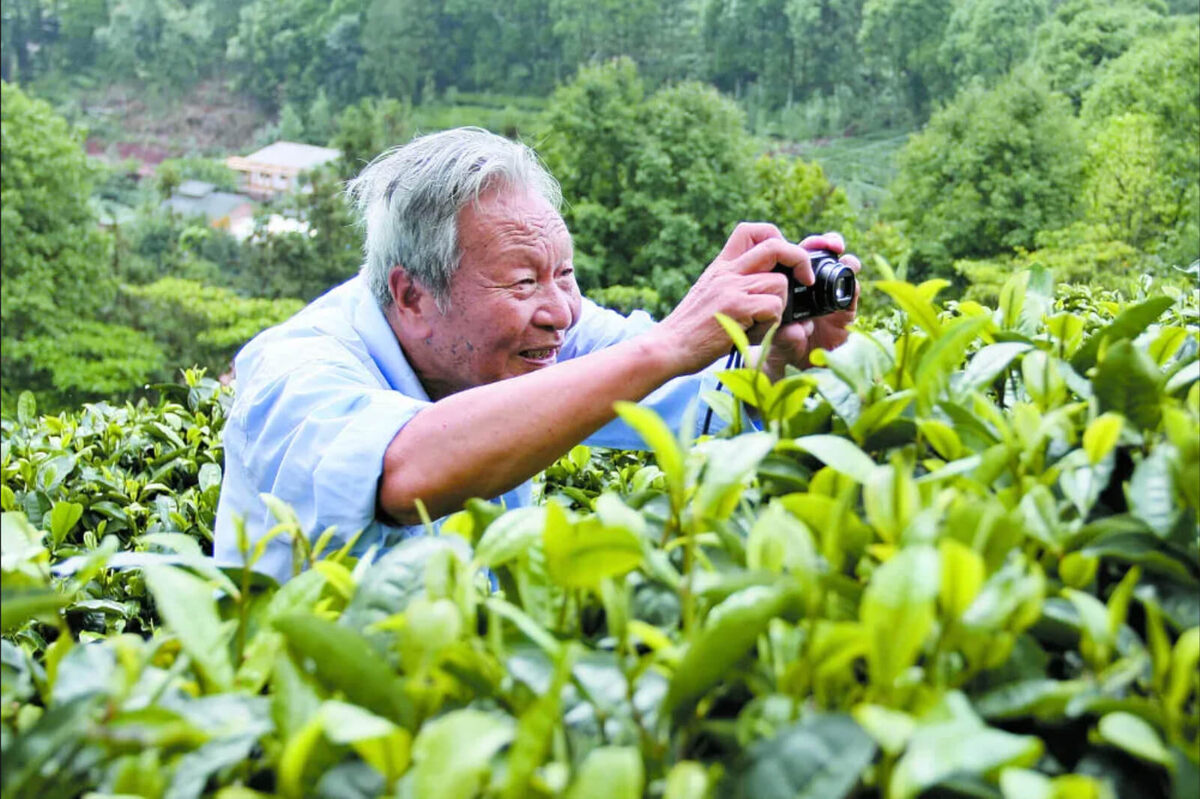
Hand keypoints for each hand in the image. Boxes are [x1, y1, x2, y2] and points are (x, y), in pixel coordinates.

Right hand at [654, 223, 812, 375]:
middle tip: (805, 280)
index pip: (751, 231)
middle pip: (775, 246)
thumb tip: (765, 285)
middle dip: (799, 260)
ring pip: (779, 284)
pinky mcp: (736, 308)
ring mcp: (732, 288)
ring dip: (779, 307)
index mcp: (721, 266)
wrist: (667, 347)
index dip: (775, 237)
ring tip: (759, 324)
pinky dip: (771, 324)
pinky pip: (774, 307)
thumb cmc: (690, 330)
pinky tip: (752, 334)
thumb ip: (733, 285)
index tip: (785, 260)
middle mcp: (727, 272)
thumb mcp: (709, 296)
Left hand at [762, 232, 860, 381]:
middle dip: (828, 243)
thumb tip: (797, 330)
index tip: (801, 243)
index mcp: (787, 286)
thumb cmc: (778, 352)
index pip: (792, 257)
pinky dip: (853, 288)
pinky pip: (852, 295)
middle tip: (833, 244)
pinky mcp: (845, 314)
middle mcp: (810, 288)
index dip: (798, 246)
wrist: (795, 372)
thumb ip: (784, 338)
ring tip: (848, 264)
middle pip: (820, 255)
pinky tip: (852, 287)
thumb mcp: (777, 345)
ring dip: (847, 263)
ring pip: (842, 271)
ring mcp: (829, 298)